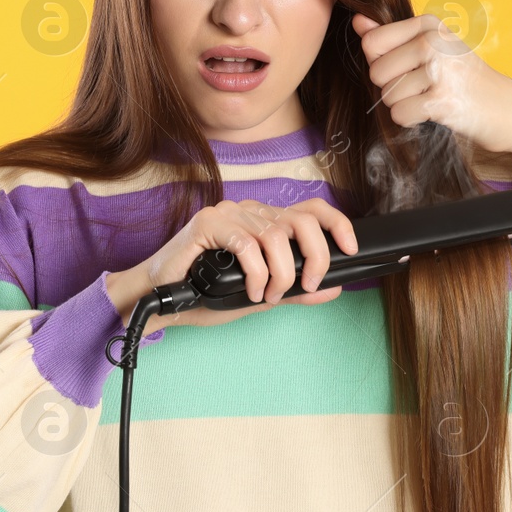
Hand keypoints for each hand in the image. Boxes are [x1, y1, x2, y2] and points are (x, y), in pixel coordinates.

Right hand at [106, 198, 360, 333]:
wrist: (159, 300)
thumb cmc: (204, 294)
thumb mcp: (261, 294)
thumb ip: (296, 289)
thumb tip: (334, 288)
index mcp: (264, 222)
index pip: (310, 210)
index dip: (337, 224)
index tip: (351, 249)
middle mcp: (249, 212)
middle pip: (301, 220)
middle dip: (315, 256)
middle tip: (307, 286)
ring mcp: (227, 214)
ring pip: (276, 236)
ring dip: (280, 274)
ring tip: (268, 295)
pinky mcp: (207, 224)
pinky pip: (247, 245)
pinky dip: (256, 274)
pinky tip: (251, 290)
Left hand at [351, 11, 511, 155]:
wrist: (503, 107)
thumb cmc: (461, 77)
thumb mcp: (430, 48)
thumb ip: (390, 36)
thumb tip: (357, 21)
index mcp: (429, 24)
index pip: (372, 43)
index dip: (382, 62)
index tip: (408, 67)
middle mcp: (434, 42)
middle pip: (377, 72)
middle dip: (392, 87)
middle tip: (422, 87)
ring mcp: (439, 70)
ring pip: (387, 96)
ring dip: (404, 104)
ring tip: (430, 98)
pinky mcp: (441, 101)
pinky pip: (399, 114)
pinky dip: (411, 120)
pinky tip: (431, 112)